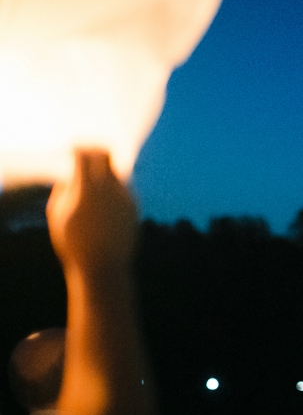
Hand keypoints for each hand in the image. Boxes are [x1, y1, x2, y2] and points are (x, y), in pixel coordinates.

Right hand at [47, 150, 135, 275]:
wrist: (103, 265)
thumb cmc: (73, 242)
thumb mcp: (57, 214)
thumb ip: (64, 188)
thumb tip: (72, 172)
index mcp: (87, 189)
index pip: (85, 154)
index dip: (78, 148)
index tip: (74, 149)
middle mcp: (109, 188)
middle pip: (106, 154)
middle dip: (95, 150)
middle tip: (87, 153)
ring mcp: (125, 195)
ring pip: (116, 170)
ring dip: (104, 170)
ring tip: (93, 185)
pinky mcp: (134, 204)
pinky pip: (123, 186)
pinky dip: (113, 185)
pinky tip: (103, 200)